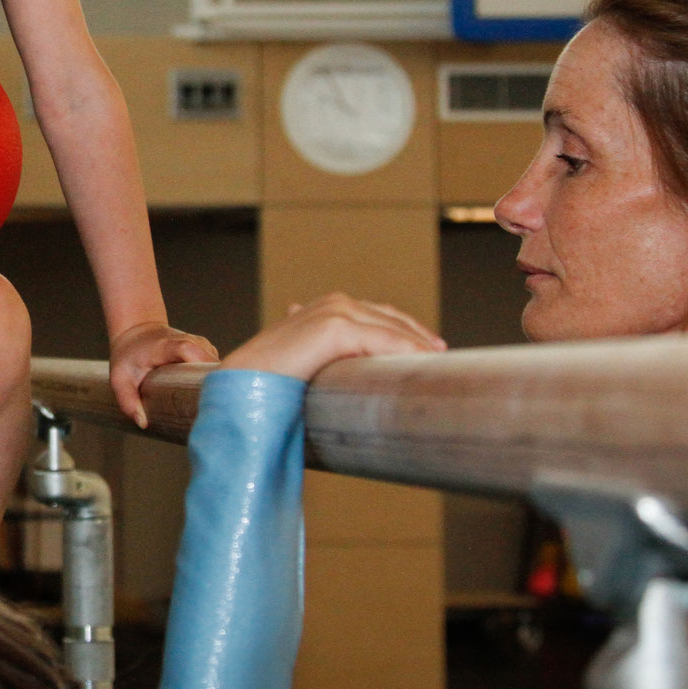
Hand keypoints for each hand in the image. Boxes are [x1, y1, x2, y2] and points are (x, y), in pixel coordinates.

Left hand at [109, 321, 217, 429]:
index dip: (203, 373)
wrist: (136, 333)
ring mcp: (202, 345)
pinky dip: (214, 381)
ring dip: (215, 386)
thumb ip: (127, 401)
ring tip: (208, 408)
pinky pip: (217, 369)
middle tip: (207, 414)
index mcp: (170, 346)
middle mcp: (192, 342)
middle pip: (213, 365)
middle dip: (213, 388)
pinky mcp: (207, 351)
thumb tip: (143, 423)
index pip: (194, 354)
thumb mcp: (120, 379)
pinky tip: (207, 397)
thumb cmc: (128, 357)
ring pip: (219, 368)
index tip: (205, 397)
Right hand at [221, 292, 444, 382]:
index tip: (431, 350)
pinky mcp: (336, 327)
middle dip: (418, 337)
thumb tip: (356, 379)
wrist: (244, 385)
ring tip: (439, 363)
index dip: (407, 331)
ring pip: (392, 328)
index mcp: (326, 308)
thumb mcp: (309, 363)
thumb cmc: (272, 382)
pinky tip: (423, 364)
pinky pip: (385, 340)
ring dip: (418, 345)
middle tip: (442, 357)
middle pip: (392, 318)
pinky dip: (407, 351)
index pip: (379, 315)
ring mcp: (335, 311)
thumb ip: (331, 359)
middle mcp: (333, 303)